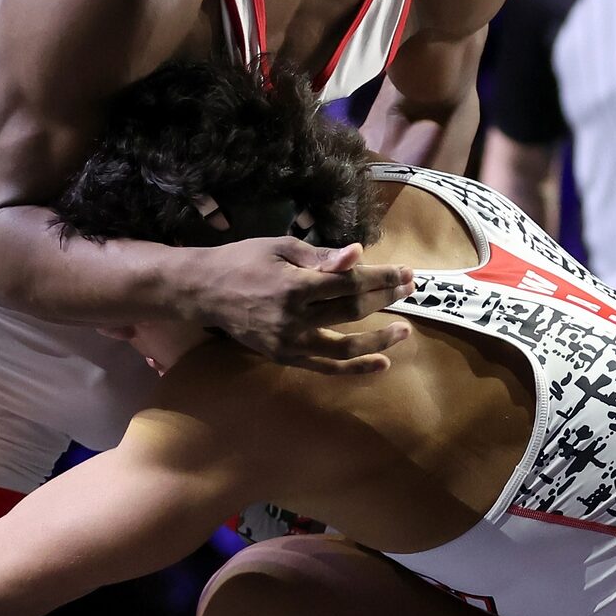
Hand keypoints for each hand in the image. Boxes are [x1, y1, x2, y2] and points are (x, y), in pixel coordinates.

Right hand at [182, 236, 412, 373]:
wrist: (205, 292)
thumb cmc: (244, 260)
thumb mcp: (281, 247)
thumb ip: (321, 256)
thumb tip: (358, 254)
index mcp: (295, 285)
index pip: (351, 282)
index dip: (383, 277)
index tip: (406, 272)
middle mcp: (295, 318)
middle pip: (353, 310)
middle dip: (386, 298)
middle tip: (410, 289)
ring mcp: (290, 343)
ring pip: (346, 345)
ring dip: (379, 339)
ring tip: (405, 331)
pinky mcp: (285, 357)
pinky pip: (327, 367)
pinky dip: (355, 368)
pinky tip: (381, 363)